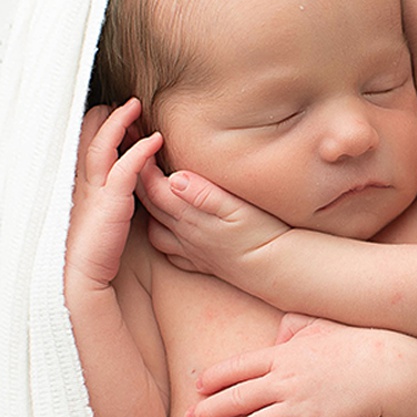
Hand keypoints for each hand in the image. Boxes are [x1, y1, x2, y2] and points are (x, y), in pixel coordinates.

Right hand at [65, 99, 164, 293]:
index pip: (83, 148)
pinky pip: (124, 169)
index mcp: (78, 190)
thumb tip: (125, 192)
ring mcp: (91, 194)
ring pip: (101, 146)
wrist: (82, 284)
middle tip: (123, 102)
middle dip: (102, 117)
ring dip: (119, 123)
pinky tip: (154, 141)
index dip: (95, 128)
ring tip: (136, 106)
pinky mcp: (107, 205)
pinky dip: (140, 152)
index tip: (111, 113)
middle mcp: (81, 186)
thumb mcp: (102, 222)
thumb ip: (110, 203)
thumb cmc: (96, 258)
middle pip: (87, 139)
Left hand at [138, 164, 289, 280]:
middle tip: (140, 161)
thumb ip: (204, 193)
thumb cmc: (262, 233)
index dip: (146, 166)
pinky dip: (165, 239)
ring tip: (153, 193)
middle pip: (150, 206)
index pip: (156, 188)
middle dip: (140, 182)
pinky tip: (171, 230)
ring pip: (155, 231)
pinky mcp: (202, 263)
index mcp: (191, 217)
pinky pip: (172, 254)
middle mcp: (185, 234)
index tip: (147, 147)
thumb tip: (175, 178)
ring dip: (149, 212)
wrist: (277, 269)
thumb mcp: (237, 209)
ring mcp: (191, 251)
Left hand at [186, 314, 394, 416]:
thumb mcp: (321, 324)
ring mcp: (300, 407)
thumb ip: (294, 325)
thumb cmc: (356, 343)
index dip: (215, 378)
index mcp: (284, 356)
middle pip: (238, 398)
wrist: (386, 368)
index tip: (197, 388)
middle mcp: (285, 382)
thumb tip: (277, 332)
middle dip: (210, 411)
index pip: (240, 367)